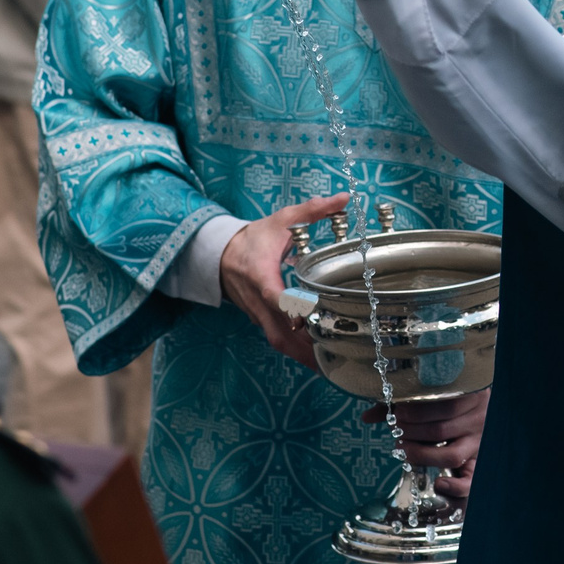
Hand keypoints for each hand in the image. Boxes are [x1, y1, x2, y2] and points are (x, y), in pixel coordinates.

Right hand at [217, 193, 349, 369]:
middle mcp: (257, 299)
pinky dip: (297, 351)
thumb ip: (312, 210)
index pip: (273, 294)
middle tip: (333, 352)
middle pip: (279, 330)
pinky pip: (278, 340)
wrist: (221, 255)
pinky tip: (319, 357)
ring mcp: (257, 314)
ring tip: (331, 364)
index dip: (290, 306)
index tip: (308, 314)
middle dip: (305, 344)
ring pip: (279, 341)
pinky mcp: (261, 321)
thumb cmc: (255, 238)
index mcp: (260, 273)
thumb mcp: (281, 220)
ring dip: (303, 354)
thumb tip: (342, 198)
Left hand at [369, 391, 490, 506]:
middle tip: (397, 429)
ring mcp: (480, 443)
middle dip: (411, 431)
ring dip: (421, 454)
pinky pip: (470, 481)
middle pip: (439, 430)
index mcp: (470, 396)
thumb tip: (366, 417)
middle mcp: (479, 420)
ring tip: (403, 448)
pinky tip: (438, 484)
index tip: (398, 413)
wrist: (483, 409)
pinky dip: (455, 487)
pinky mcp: (479, 462)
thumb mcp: (431, 396)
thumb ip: (402, 404)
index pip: (441, 405)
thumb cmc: (450, 400)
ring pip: (450, 455)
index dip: (414, 412)